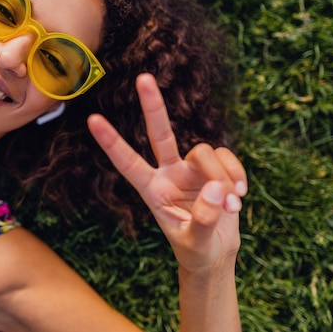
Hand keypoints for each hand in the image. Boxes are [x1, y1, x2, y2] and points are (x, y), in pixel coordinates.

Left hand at [87, 73, 246, 272]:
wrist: (214, 254)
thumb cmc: (195, 250)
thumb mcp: (195, 242)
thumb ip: (205, 218)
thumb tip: (217, 189)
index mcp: (152, 190)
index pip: (127, 163)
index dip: (112, 142)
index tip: (92, 120)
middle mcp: (168, 173)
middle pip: (160, 134)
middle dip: (153, 107)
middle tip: (142, 78)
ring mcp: (192, 169)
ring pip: (205, 152)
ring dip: (222, 177)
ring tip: (232, 205)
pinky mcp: (215, 169)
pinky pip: (226, 157)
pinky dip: (236, 173)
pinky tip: (240, 195)